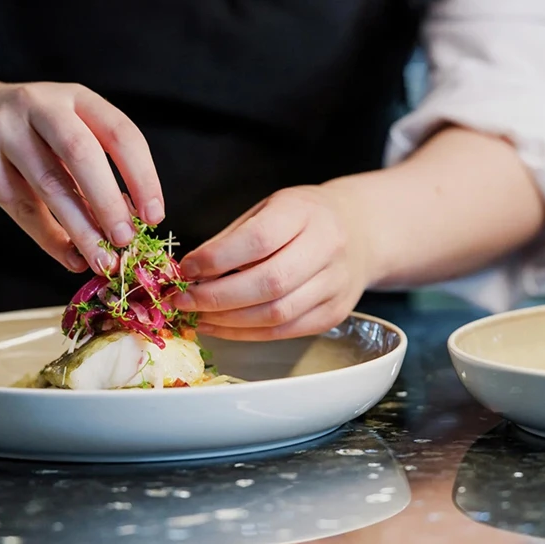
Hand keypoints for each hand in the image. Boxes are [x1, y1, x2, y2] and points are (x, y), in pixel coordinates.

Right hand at [0, 79, 162, 273]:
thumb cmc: (24, 132)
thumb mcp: (61, 132)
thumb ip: (92, 168)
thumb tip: (128, 221)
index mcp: (74, 97)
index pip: (120, 132)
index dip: (142, 176)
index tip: (154, 215)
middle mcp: (40, 105)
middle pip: (82, 154)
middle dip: (109, 202)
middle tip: (127, 240)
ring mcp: (4, 129)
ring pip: (50, 185)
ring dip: (81, 229)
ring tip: (104, 260)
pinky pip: (21, 207)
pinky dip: (50, 239)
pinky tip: (70, 258)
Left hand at [173, 185, 372, 340]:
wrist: (361, 232)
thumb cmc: (303, 218)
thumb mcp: (268, 209)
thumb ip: (232, 239)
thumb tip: (189, 271)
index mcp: (305, 212)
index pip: (259, 239)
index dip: (218, 258)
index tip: (187, 267)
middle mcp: (326, 248)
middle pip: (269, 283)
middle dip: (218, 297)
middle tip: (183, 300)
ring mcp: (334, 284)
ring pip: (277, 313)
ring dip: (229, 321)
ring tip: (198, 316)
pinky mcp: (333, 313)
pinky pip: (285, 331)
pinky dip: (248, 333)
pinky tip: (223, 327)